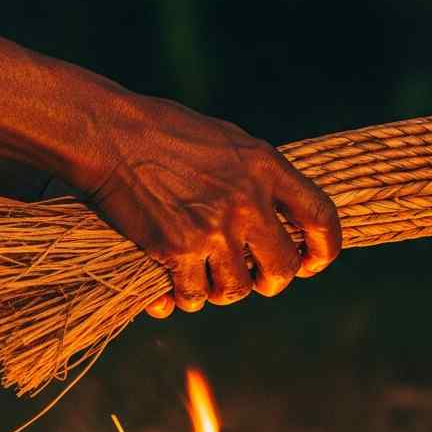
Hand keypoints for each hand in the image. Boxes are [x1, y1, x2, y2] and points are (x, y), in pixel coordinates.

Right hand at [72, 94, 340, 317]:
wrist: (107, 135)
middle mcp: (248, 202)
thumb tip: (284, 217)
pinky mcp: (177, 250)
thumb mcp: (229, 143)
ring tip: (204, 278)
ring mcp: (214, 229)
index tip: (310, 263)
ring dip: (220, 291)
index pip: (321, 218)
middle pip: (282, 269)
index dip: (324, 250)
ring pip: (236, 291)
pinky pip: (193, 297)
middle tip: (253, 279)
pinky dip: (181, 299)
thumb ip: (260, 178)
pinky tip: (171, 290)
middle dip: (270, 282)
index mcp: (267, 168)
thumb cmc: (163, 132)